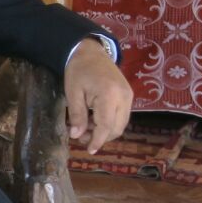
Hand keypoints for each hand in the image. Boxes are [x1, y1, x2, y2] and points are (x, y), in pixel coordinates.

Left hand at [64, 38, 131, 153]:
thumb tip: (76, 136)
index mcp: (109, 94)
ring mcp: (129, 96)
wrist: (91, 51)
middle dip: (101, 137)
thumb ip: (76, 115)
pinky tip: (94, 120)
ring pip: (121, 124)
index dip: (98, 140)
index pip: (106, 125)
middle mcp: (124, 97)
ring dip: (106, 131)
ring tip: (86, 129)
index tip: (89, 151)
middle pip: (117, 128)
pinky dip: (110, 122)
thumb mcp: (73, 92)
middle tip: (81, 137)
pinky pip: (122, 116)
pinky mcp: (129, 96)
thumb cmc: (78, 70)